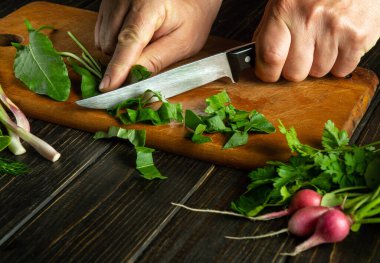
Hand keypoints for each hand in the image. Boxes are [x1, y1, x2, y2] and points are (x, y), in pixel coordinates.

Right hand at [95, 0, 221, 91]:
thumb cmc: (191, 17)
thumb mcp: (183, 42)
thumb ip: (157, 60)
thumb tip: (132, 79)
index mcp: (149, 5)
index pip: (129, 40)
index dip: (119, 66)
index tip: (108, 87)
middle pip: (112, 43)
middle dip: (125, 59)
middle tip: (148, 55)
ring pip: (104, 40)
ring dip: (118, 51)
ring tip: (143, 42)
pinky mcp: (107, 3)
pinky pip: (101, 32)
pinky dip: (114, 42)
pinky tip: (132, 36)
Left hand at [254, 0, 379, 81]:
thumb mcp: (284, 3)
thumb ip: (268, 32)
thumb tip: (257, 60)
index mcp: (285, 9)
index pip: (269, 57)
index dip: (267, 72)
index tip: (269, 73)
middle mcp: (309, 19)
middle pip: (294, 73)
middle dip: (295, 69)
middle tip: (301, 53)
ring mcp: (334, 28)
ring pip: (318, 73)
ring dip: (318, 65)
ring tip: (323, 42)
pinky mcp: (356, 37)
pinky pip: (341, 71)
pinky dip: (339, 64)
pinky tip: (338, 45)